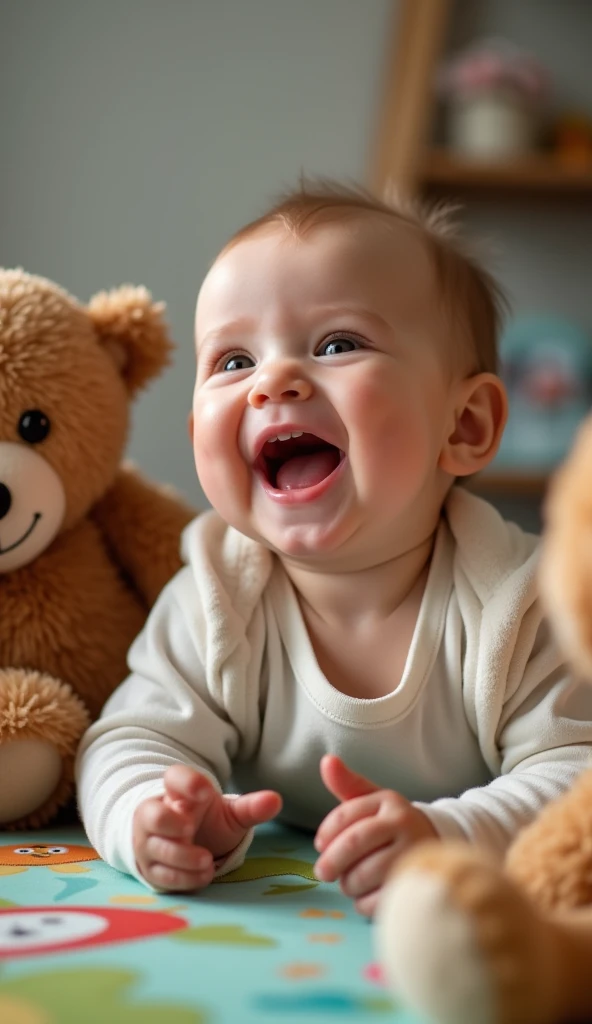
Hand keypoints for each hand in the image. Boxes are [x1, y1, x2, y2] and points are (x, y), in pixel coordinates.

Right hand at [133, 764, 281, 890]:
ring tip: (206, 860)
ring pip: (154, 848)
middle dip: (170, 822)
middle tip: (190, 828)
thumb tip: (276, 800)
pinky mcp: (151, 868)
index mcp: (178, 793)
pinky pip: (161, 875)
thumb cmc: (207, 822)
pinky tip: (204, 874)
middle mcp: (157, 815)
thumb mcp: (230, 813)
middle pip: (152, 815)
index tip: (204, 792)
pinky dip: (183, 877)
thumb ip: (251, 807)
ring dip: (181, 855)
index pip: (174, 778)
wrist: (184, 844)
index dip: (186, 783)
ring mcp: (149, 842)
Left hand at [314, 755, 437, 916]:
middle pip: (354, 843)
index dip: (326, 832)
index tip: (319, 845)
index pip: (346, 814)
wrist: (436, 845)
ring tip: (348, 882)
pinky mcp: (415, 885)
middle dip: (332, 861)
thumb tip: (326, 760)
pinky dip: (363, 903)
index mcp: (389, 801)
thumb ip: (347, 783)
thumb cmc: (393, 824)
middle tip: (322, 872)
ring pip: (365, 874)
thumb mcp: (373, 800)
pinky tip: (364, 896)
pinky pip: (378, 900)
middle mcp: (404, 823)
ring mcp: (412, 854)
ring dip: (348, 883)